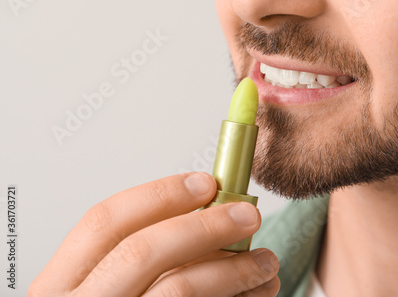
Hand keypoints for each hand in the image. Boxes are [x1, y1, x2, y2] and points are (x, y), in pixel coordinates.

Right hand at [28, 172, 279, 295]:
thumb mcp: (109, 286)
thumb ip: (142, 255)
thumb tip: (206, 211)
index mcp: (60, 286)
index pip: (104, 222)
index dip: (159, 194)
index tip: (206, 183)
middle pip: (143, 250)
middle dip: (205, 225)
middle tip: (248, 214)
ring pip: (179, 287)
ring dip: (233, 269)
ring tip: (265, 262)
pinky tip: (254, 293)